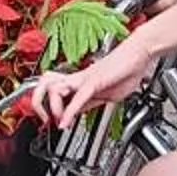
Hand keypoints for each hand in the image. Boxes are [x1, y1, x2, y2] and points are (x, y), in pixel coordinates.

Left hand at [30, 37, 154, 129]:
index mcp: (78, 81)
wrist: (139, 53)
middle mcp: (77, 77)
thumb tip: (77, 111)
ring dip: (52, 108)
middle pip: (43, 83)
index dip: (44, 105)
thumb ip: (90, 103)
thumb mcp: (106, 94)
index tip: (48, 120)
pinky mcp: (95, 80)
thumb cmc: (126, 69)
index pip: (52, 89)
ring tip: (57, 121)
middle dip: (37, 102)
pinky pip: (78, 96)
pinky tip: (66, 123)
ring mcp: (84, 78)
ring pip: (54, 87)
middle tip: (43, 118)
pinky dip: (69, 112)